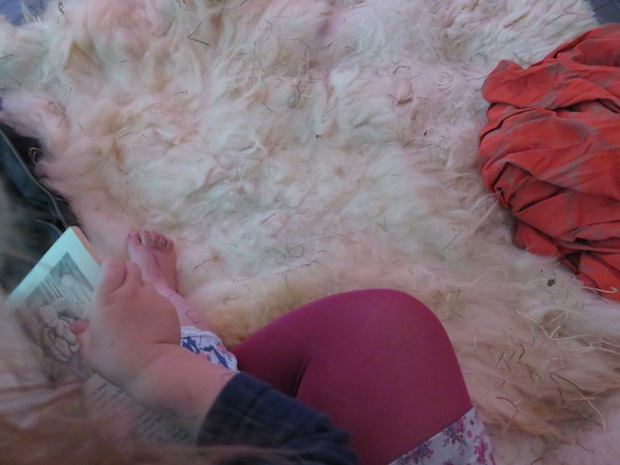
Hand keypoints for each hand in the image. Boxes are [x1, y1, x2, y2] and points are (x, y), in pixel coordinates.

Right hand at [71, 256, 180, 391]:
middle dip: (126, 274)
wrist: (152, 367)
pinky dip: (153, 304)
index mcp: (107, 298)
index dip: (111, 266)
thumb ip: (83, 333)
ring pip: (145, 282)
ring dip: (140, 290)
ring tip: (136, 309)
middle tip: (122, 290)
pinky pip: (158, 297)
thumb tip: (76, 325)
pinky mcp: (167, 305)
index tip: (108, 275)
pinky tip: (151, 321)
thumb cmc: (116, 360)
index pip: (112, 264)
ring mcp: (151, 297)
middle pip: (131, 267)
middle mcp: (130, 292)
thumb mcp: (91, 350)